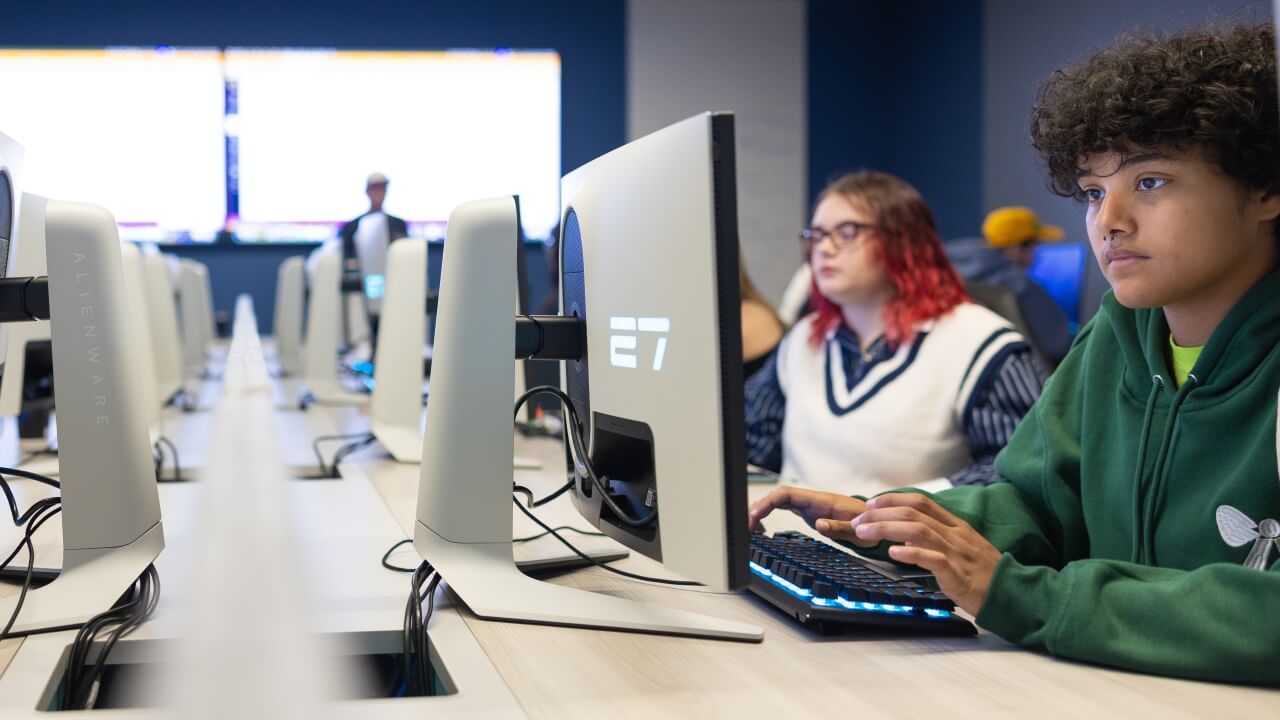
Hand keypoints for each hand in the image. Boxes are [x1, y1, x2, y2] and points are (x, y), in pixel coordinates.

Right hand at [747, 486, 871, 546]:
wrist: (875, 523)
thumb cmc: (867, 524)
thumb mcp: (858, 530)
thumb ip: (839, 527)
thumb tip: (819, 524)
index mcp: (819, 501)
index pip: (786, 494)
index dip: (767, 502)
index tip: (755, 515)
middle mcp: (810, 500)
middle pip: (776, 496)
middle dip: (757, 507)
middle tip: (744, 525)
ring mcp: (807, 505)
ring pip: (777, 501)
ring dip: (760, 509)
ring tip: (746, 525)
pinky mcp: (807, 511)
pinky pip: (782, 507)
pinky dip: (768, 512)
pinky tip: (759, 521)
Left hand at [850, 493, 1000, 615]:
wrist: (1013, 593)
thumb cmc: (985, 573)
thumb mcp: (964, 547)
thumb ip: (939, 538)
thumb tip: (906, 533)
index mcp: (956, 526)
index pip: (922, 502)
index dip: (894, 499)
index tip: (872, 504)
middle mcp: (955, 534)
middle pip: (913, 514)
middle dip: (881, 515)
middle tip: (858, 522)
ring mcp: (957, 553)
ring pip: (918, 531)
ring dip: (886, 529)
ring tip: (864, 533)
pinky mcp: (958, 574)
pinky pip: (933, 559)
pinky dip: (911, 553)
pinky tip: (894, 552)